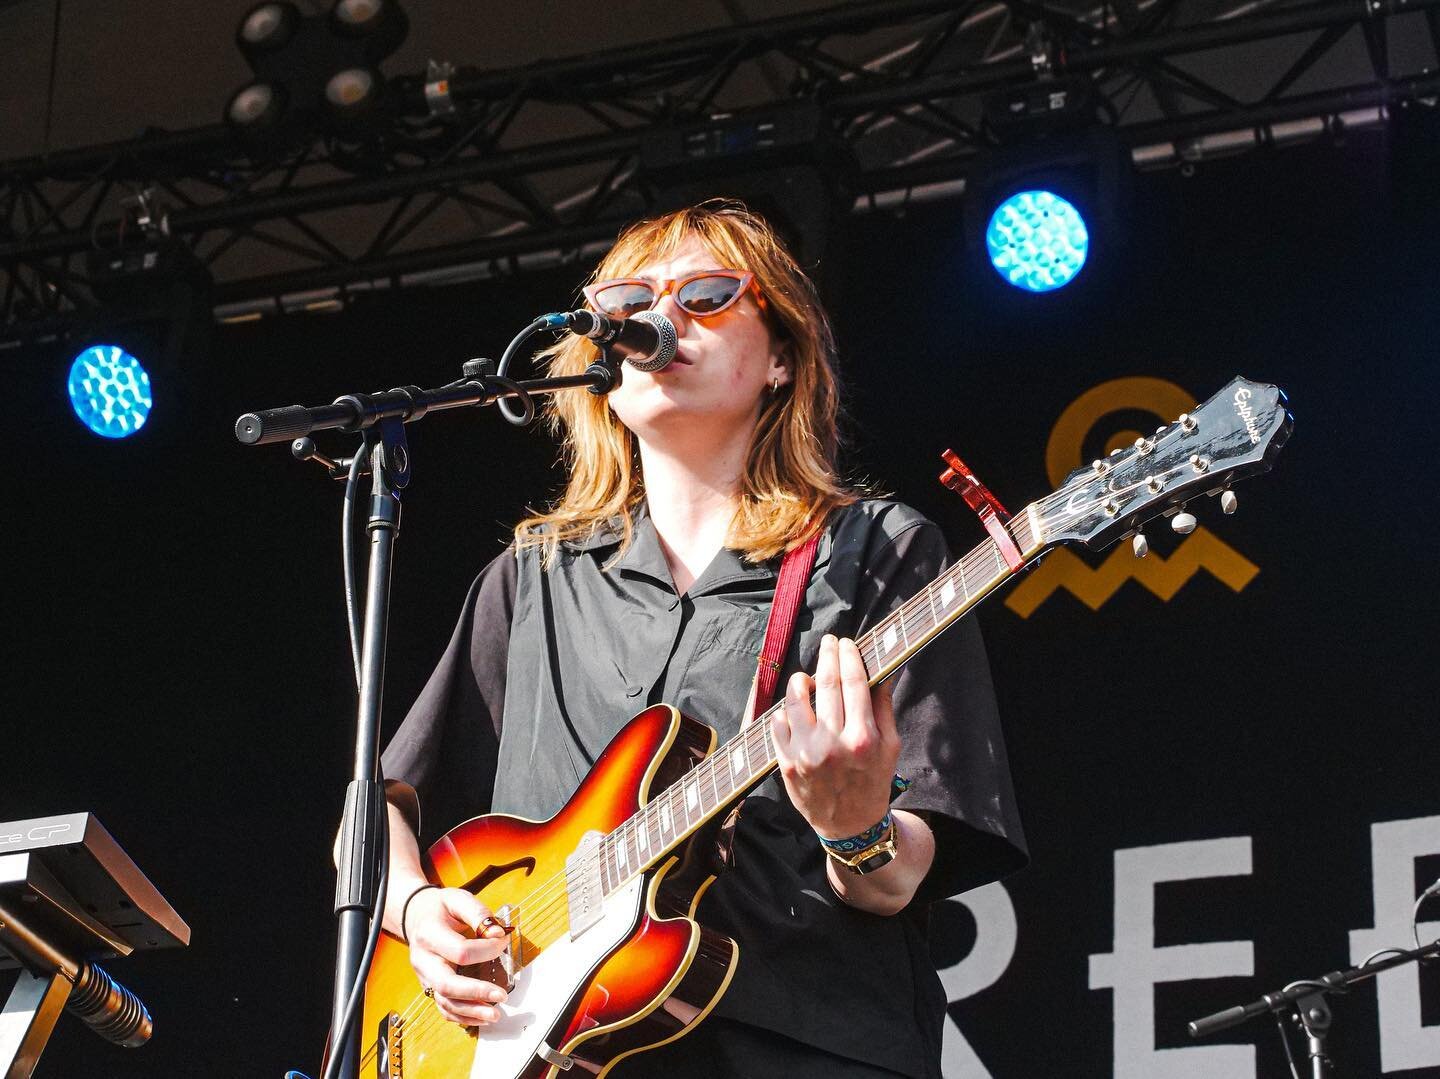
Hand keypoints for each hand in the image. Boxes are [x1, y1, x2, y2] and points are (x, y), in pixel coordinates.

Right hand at [403, 885, 510, 1026]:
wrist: (417, 916)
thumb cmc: (440, 908)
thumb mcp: (458, 898)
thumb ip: (479, 913)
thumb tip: (498, 935)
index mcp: (429, 934)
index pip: (461, 951)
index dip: (487, 950)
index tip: (503, 942)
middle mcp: (423, 960)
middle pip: (446, 984)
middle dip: (475, 993)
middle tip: (501, 996)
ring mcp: (425, 976)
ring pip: (444, 1002)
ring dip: (471, 1012)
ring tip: (495, 1015)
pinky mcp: (430, 986)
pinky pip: (443, 1007)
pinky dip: (462, 1017)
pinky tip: (481, 1018)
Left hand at [771, 634, 899, 841]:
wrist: (849, 824)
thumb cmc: (873, 781)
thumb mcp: (890, 747)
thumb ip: (883, 707)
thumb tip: (882, 669)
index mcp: (862, 739)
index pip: (854, 683)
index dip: (849, 656)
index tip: (846, 643)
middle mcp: (832, 744)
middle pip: (826, 684)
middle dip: (827, 656)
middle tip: (829, 642)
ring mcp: (806, 753)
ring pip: (796, 699)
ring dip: (801, 680)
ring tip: (806, 676)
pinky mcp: (786, 762)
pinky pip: (779, 722)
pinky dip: (786, 709)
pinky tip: (795, 707)